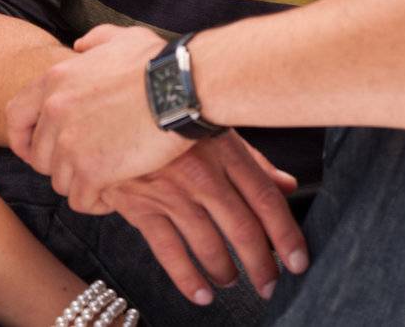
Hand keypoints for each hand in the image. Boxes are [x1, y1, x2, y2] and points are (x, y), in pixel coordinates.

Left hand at [6, 24, 188, 209]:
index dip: (22, 138)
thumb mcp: (120, 38)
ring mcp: (70, 143)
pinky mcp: (93, 170)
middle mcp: (54, 112)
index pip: (14, 116)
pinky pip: (81, 200)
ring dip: (81, 183)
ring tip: (105, 180)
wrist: (181, 87)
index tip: (34, 150)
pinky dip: (96, 202)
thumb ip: (94, 42)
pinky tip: (114, 194)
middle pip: (39, 156)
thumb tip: (79, 47)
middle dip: (59, 165)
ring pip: (59, 181)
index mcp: (54, 81)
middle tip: (86, 166)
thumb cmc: (157, 63)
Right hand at [102, 132, 308, 306]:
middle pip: (241, 227)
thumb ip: (252, 160)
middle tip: (271, 283)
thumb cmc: (167, 118)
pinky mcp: (140, 205)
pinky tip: (202, 293)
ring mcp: (169, 191)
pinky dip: (187, 278)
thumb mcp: (214, 128)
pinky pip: (168, 250)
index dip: (286, 234)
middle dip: (261, 263)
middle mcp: (200, 173)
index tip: (298, 260)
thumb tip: (287, 185)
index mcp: (223, 150)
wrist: (107, 111)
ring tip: (232, 281)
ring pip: (208, 243)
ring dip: (226, 271)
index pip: (265, 199)